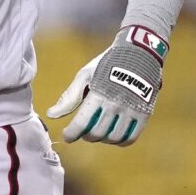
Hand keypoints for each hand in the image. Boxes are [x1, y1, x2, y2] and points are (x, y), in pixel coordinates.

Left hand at [47, 25, 164, 145]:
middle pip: (96, 133)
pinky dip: (119, 141)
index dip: (71, 134)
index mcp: (99, 94)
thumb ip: (69, 97)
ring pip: (112, 138)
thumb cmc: (107, 64)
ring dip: (102, 139)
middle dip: (85, 135)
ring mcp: (131, 110)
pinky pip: (130, 137)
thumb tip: (51, 115)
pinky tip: (113, 134)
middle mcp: (116, 105)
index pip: (82, 124)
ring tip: (98, 130)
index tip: (67, 136)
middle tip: (83, 129)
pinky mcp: (144, 114)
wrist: (139, 53)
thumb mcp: (85, 75)